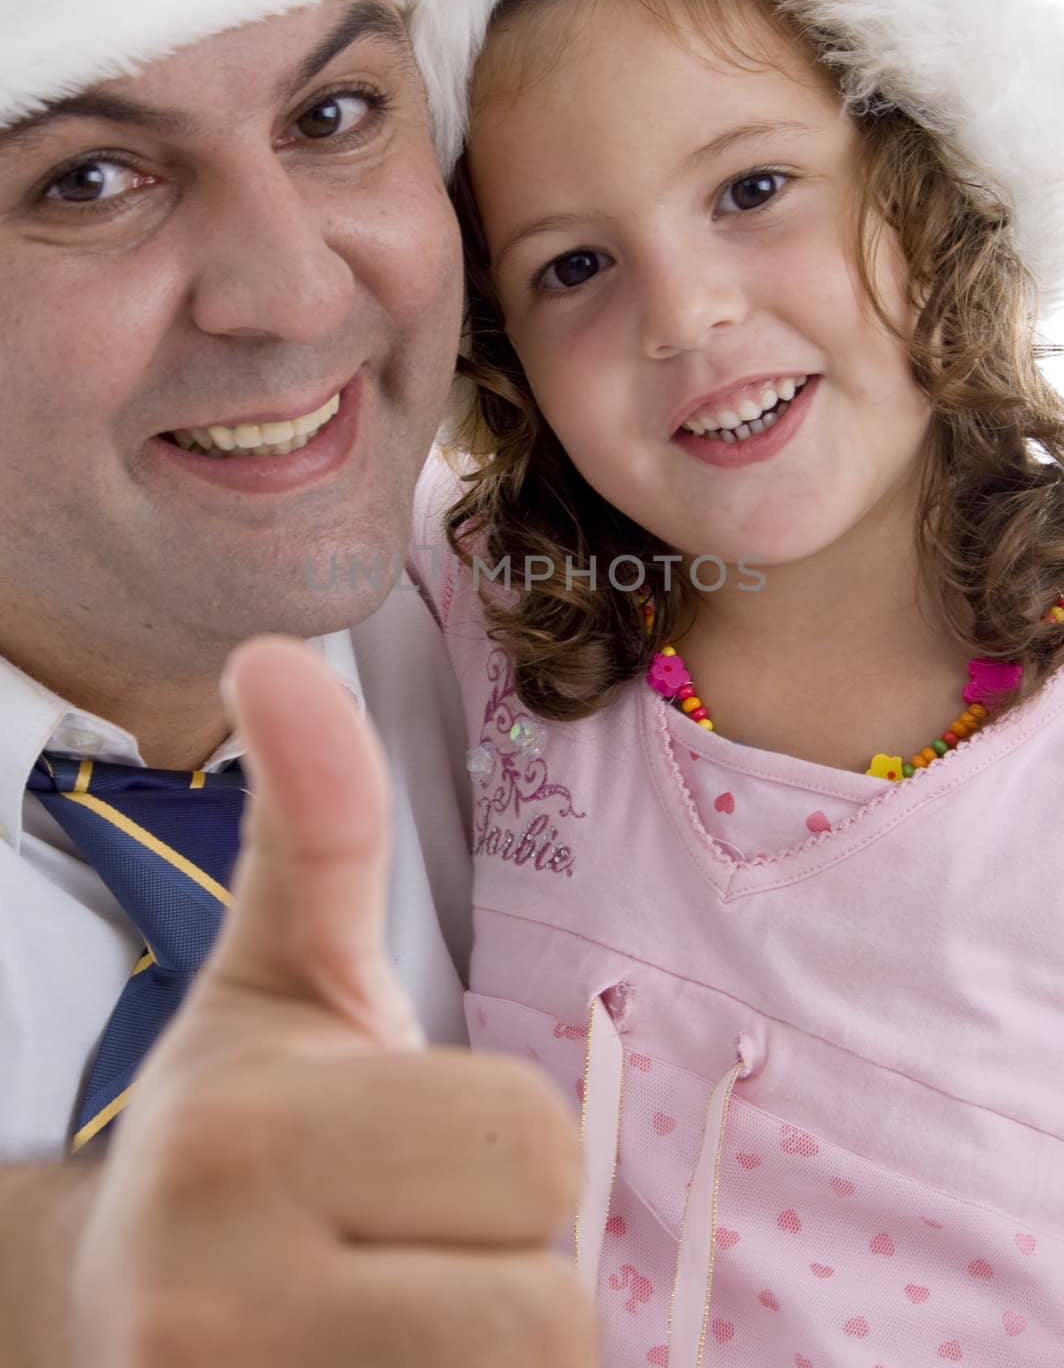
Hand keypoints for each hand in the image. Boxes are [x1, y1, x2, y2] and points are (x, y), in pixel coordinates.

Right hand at [70, 637, 594, 1365]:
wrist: (122, 1312)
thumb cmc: (237, 1125)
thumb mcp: (279, 971)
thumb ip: (313, 824)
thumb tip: (272, 652)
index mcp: (246, 1138)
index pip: (537, 1149)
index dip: (504, 1149)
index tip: (411, 1147)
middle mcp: (218, 1311)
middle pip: (548, 1305)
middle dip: (501, 1260)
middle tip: (406, 1243)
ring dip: (491, 1353)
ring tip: (392, 1315)